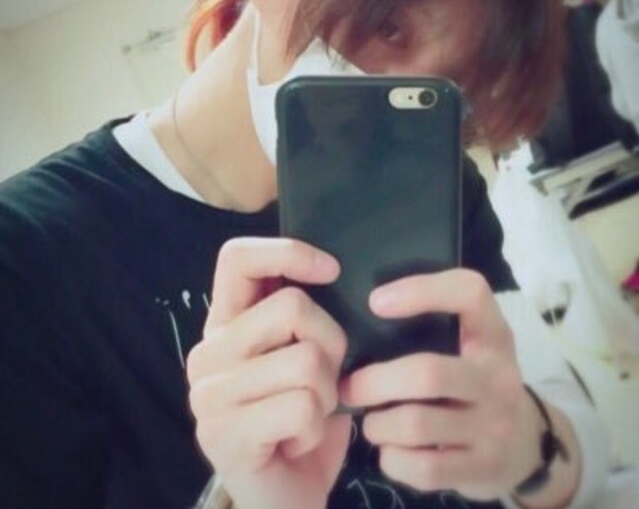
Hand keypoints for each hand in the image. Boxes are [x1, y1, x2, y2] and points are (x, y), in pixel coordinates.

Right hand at [187, 237, 351, 508]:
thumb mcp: (305, 360)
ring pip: (307, 359)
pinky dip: (319, 427)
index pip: (238, 258)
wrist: (282, 504)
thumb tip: (334, 275)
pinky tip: (299, 443)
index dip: (288, 252)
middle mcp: (208, 352)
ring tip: (310, 416)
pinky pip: (303, 405)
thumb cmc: (300, 424)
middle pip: (293, 307)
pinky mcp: (224, 434)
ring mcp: (210, 394)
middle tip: (324, 382)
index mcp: (225, 325)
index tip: (332, 270)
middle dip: (333, 344)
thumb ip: (306, 321)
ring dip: (328, 393)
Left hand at [339, 268, 542, 501]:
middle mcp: (498, 378)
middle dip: (375, 382)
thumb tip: (360, 320)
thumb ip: (432, 328)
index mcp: (493, 336)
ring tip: (371, 421)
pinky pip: (423, 468)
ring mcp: (494, 427)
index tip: (376, 301)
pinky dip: (393, 459)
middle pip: (427, 373)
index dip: (421, 290)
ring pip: (417, 424)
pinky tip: (390, 450)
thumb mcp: (472, 345)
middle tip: (349, 387)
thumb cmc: (478, 381)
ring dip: (378, 424)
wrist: (527, 445)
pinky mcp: (483, 469)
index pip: (469, 294)